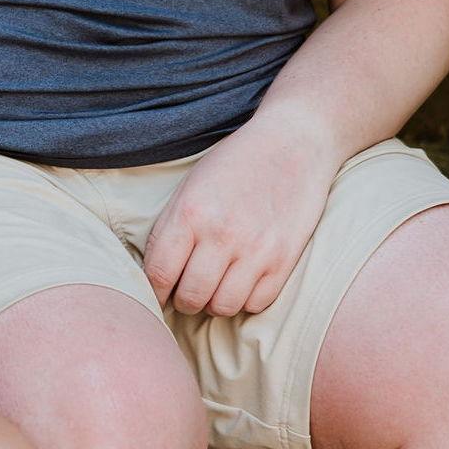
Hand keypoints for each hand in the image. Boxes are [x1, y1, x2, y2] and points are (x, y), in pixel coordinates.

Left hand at [140, 113, 339, 319]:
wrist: (293, 142)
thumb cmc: (235, 163)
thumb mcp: (190, 187)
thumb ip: (171, 230)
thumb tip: (156, 277)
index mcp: (190, 214)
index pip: (158, 275)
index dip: (155, 292)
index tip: (160, 293)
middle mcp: (221, 235)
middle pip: (190, 297)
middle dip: (184, 299)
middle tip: (188, 289)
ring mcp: (256, 250)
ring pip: (223, 307)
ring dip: (215, 302)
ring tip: (216, 285)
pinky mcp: (284, 259)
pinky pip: (256, 303)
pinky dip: (246, 298)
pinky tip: (244, 279)